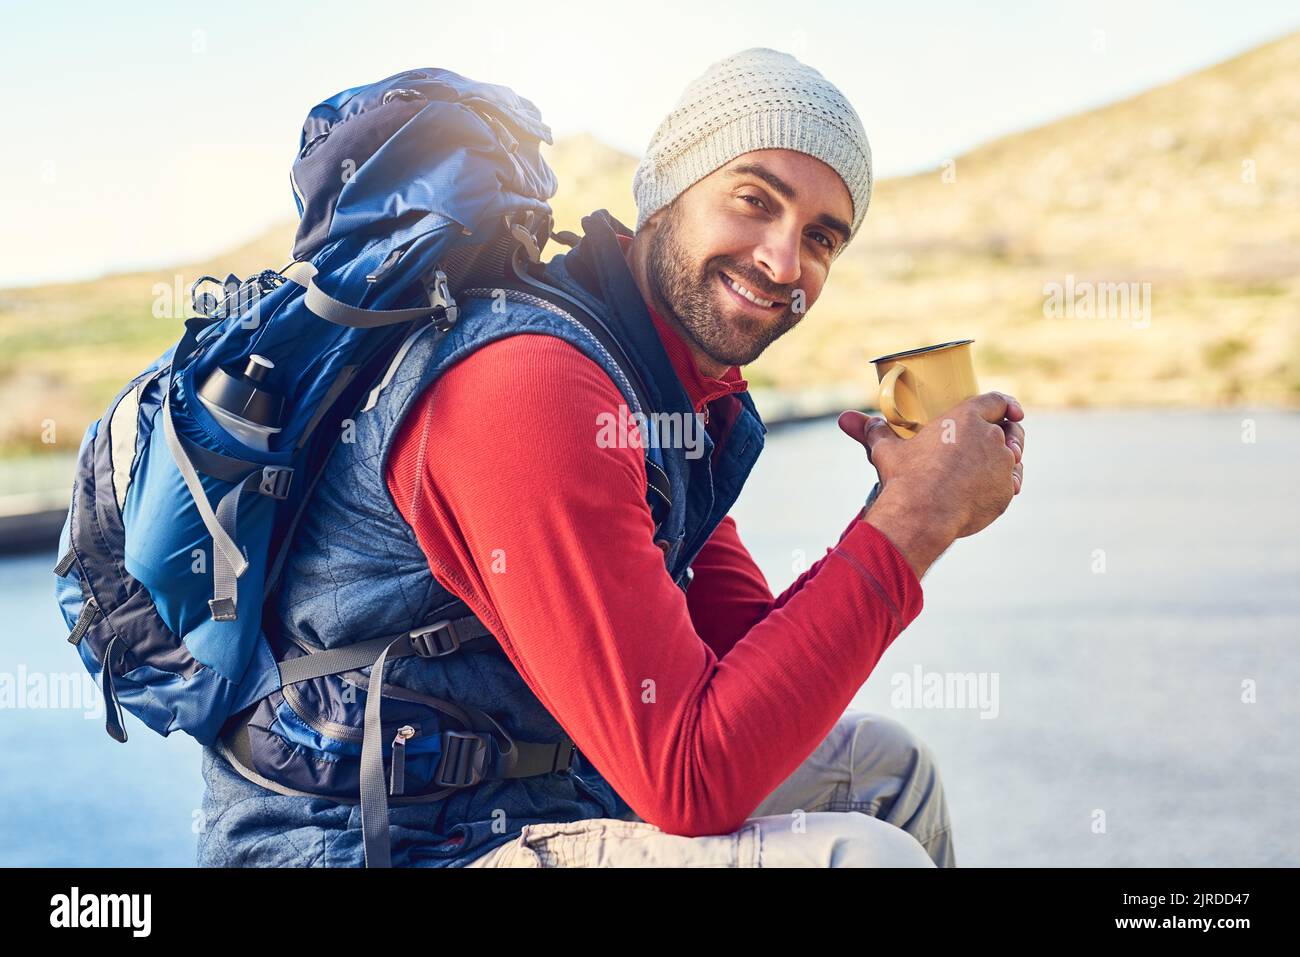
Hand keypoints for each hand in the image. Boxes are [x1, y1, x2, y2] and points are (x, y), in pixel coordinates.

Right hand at [838, 393, 1025, 576]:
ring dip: (1006, 462)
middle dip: (1010, 434)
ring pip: (1013, 460)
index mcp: (967, 418)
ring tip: (990, 469)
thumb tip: (847, 420)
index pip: (997, 401)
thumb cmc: (904, 477)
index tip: (1012, 411)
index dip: (1007, 404)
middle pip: (1011, 431)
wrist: (921, 514)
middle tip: (1000, 442)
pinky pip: (1008, 486)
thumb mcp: (886, 450)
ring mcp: (1002, 467)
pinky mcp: (1004, 493)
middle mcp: (991, 438)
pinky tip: (987, 491)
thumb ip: (873, 431)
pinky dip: (1001, 488)